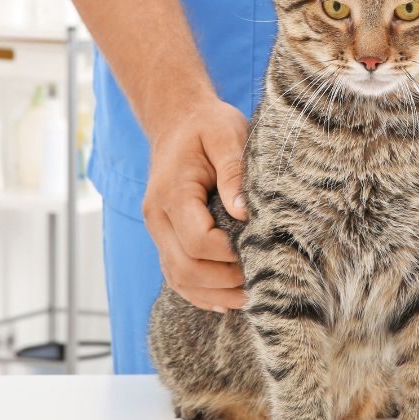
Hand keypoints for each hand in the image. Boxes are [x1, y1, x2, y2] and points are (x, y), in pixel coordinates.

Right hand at [142, 97, 248, 311]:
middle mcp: (158, 216)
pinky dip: (199, 292)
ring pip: (177, 277)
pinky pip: (175, 273)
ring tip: (250, 297)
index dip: (229, 254)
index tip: (259, 249)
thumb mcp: (226, 135)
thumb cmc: (207, 125)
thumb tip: (243, 214)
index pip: (197, 240)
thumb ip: (234, 172)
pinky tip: (224, 299)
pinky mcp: (165, 235)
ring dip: (213, 293)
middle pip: (184, 267)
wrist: (177, 120)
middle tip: (261, 281)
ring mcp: (158, 229)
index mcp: (173, 193)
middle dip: (223, 281)